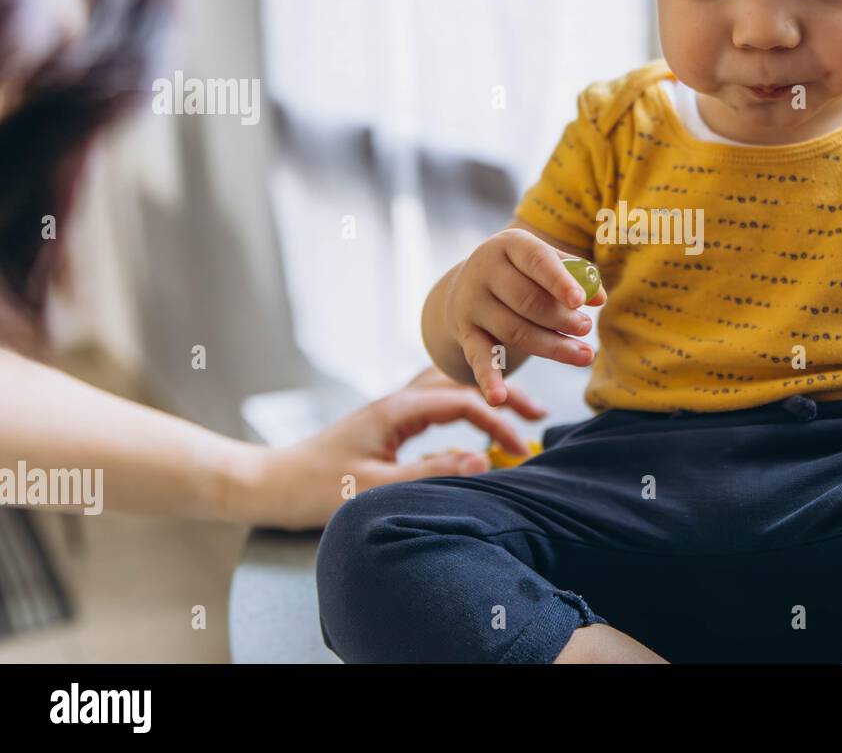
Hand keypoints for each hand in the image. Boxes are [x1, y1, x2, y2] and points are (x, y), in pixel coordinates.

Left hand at [253, 367, 546, 529]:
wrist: (271, 483)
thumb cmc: (317, 487)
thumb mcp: (378, 487)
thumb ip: (432, 472)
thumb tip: (483, 460)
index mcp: (398, 409)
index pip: (464, 403)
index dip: (499, 421)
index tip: (522, 447)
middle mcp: (398, 400)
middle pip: (463, 384)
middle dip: (503, 396)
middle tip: (539, 414)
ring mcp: (392, 408)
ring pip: (450, 387)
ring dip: (485, 395)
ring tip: (517, 409)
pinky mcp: (387, 422)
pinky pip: (436, 401)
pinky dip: (464, 404)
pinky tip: (473, 419)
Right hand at [444, 228, 606, 405]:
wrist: (471, 284)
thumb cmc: (524, 271)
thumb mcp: (546, 262)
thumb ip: (576, 275)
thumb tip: (599, 298)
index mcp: (509, 245)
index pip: (536, 261)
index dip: (559, 281)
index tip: (580, 300)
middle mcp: (484, 271)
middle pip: (527, 301)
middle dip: (562, 319)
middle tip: (587, 328)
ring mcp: (472, 304)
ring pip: (516, 331)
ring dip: (553, 347)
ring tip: (584, 354)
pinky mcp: (466, 334)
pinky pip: (479, 358)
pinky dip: (489, 379)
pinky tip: (498, 399)